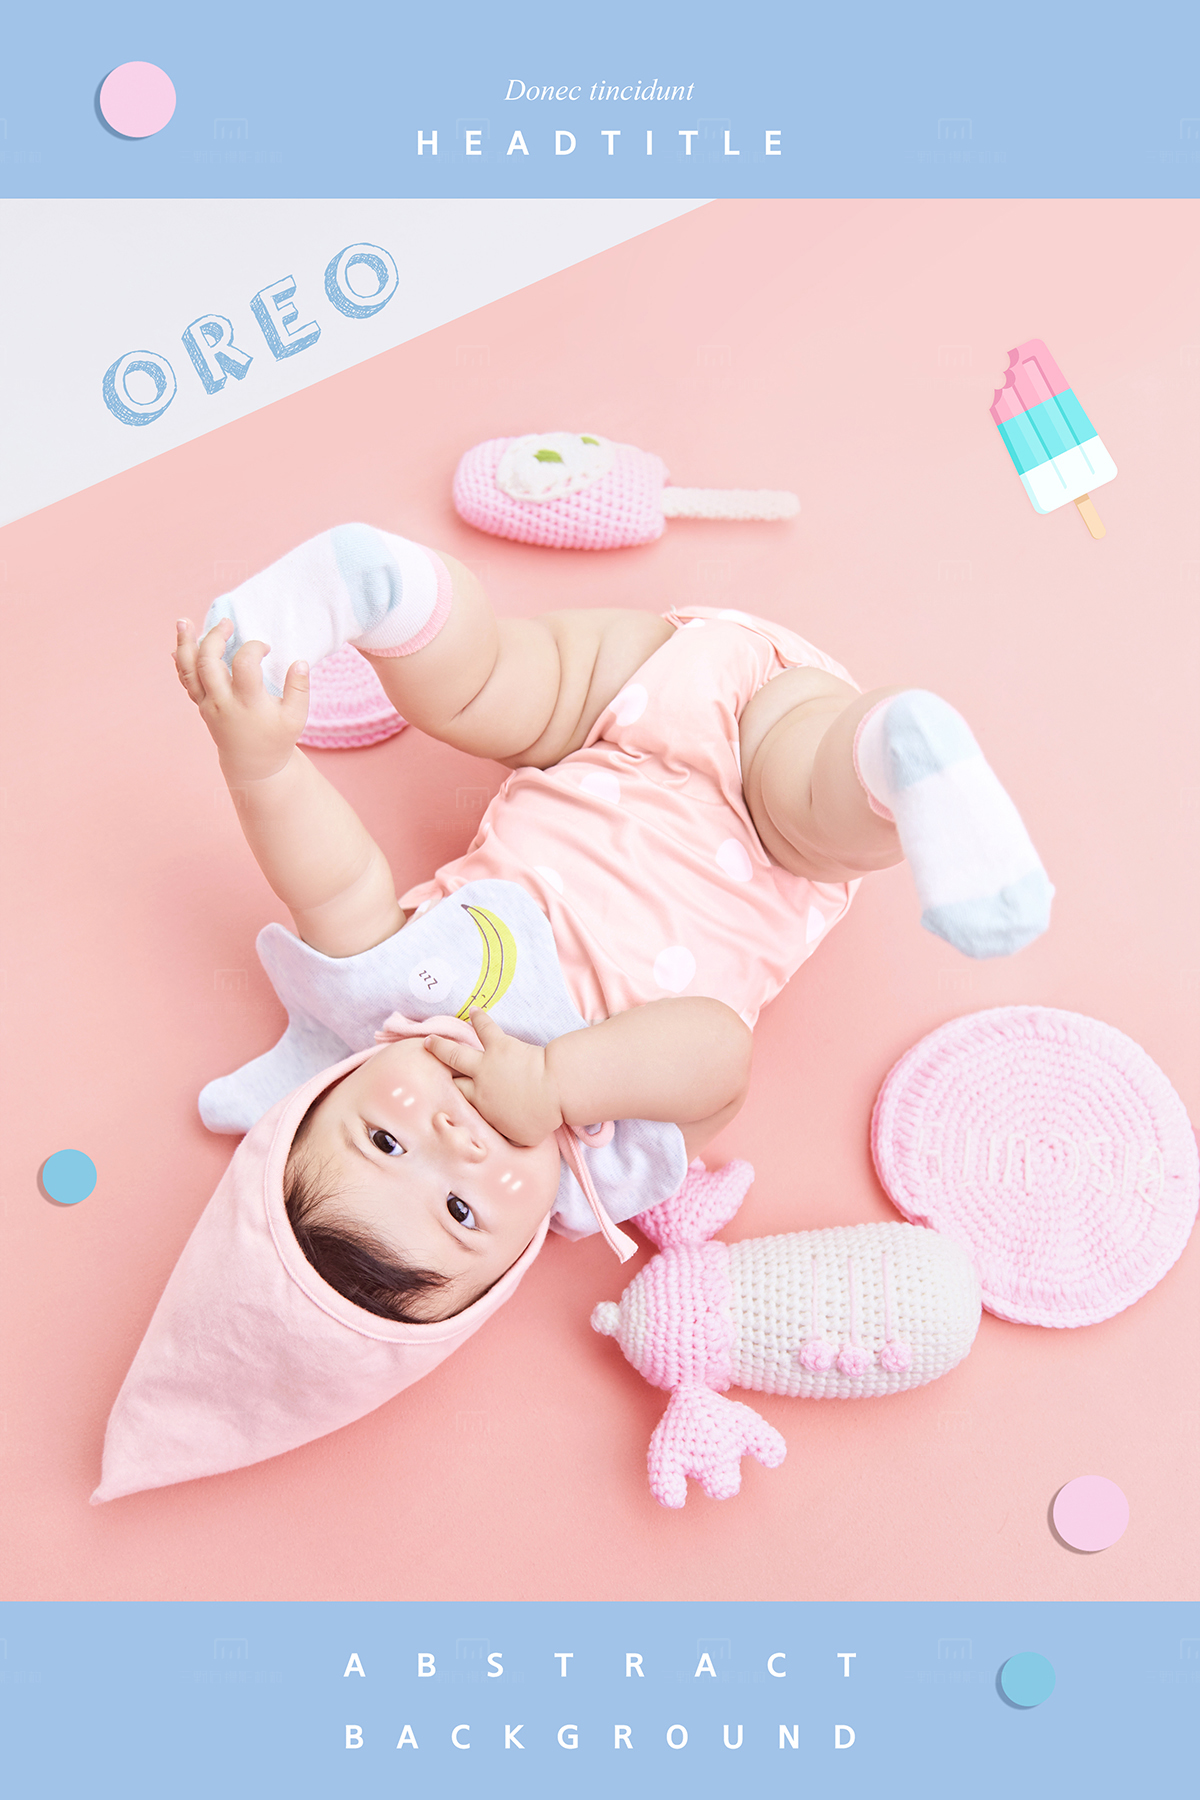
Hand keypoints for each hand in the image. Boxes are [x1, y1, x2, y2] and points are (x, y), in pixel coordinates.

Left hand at [174, 617, 309, 784]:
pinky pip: (186, 681)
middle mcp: (223, 702)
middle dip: (215, 637)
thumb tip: (299, 661)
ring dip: (185, 644)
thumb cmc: (276, 738)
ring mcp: (208, 704)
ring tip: (184, 621)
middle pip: (208, 662)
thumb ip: (299, 689)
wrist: (253, 764)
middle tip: (228, 623)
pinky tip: (180, 643)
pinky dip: (180, 661)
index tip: (265, 648)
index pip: (244, 664)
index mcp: (248, 703)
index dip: (254, 648)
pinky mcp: (202, 705)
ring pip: (189, 670)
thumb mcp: (296, 718)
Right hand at [423, 1009, 562, 1146]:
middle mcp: (478, 1085)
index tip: (440, 1096)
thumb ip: (506, 1133)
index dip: (448, 1099)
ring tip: (430, 1040)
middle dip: (437, 1075)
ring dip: (441, 1046)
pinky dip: (479, 1019)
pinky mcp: (500, 1044)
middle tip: (425, 1070)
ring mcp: (487, 1063)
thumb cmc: (542, 1117)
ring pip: (456, 1053)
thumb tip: (501, 1135)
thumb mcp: (521, 1137)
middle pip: (451, 1079)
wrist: (555, 1090)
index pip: (459, 1102)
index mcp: (482, 1107)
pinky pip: (486, 1028)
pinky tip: (473, 1010)